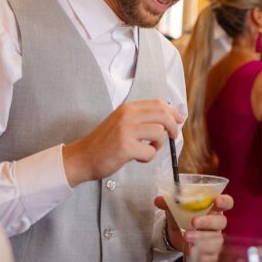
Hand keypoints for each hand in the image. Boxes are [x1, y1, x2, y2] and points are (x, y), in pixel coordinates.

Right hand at [63, 100, 183, 186]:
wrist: (83, 157)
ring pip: (159, 133)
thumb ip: (141, 118)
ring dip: (158, 145)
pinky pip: (150, 152)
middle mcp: (127, 115)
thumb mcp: (121, 122)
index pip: (158, 103)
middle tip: (173, 136)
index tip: (179, 120)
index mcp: (128, 108)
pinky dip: (148, 158)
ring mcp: (126, 130)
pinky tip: (137, 158)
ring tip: (147, 149)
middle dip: (173, 126)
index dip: (173, 112)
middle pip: (163, 115)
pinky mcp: (125, 147)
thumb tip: (169, 119)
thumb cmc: (105, 143)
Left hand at [155, 192, 233, 251]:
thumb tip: (158, 200)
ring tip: (186, 237)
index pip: (227, 202)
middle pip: (221, 222)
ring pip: (216, 239)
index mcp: (213, 208)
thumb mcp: (175, 208)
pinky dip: (204, 256)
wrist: (177, 234)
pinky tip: (193, 252)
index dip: (224, 201)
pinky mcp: (212, 253)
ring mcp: (216, 238)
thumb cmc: (182, 216)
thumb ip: (168, 203)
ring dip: (201, 238)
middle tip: (193, 222)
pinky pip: (213, 256)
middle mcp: (217, 223)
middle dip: (207, 222)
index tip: (216, 201)